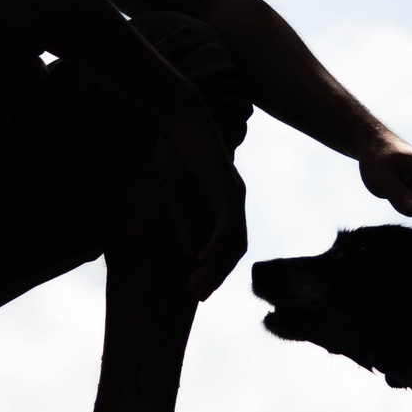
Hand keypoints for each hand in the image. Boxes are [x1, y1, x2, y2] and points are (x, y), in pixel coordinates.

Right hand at [158, 101, 247, 299]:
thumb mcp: (178, 194)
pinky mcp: (226, 188)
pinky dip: (216, 246)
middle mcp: (235, 200)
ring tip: (198, 286)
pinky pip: (227, 225)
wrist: (178, 116)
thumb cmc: (176, 148)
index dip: (213, 268)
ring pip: (232, 242)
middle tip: (198, 295)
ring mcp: (233, 194)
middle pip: (234, 249)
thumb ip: (186, 221)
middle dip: (216, 276)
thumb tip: (190, 251)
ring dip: (215, 268)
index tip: (195, 287)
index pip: (226, 243)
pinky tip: (201, 261)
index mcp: (224, 201)